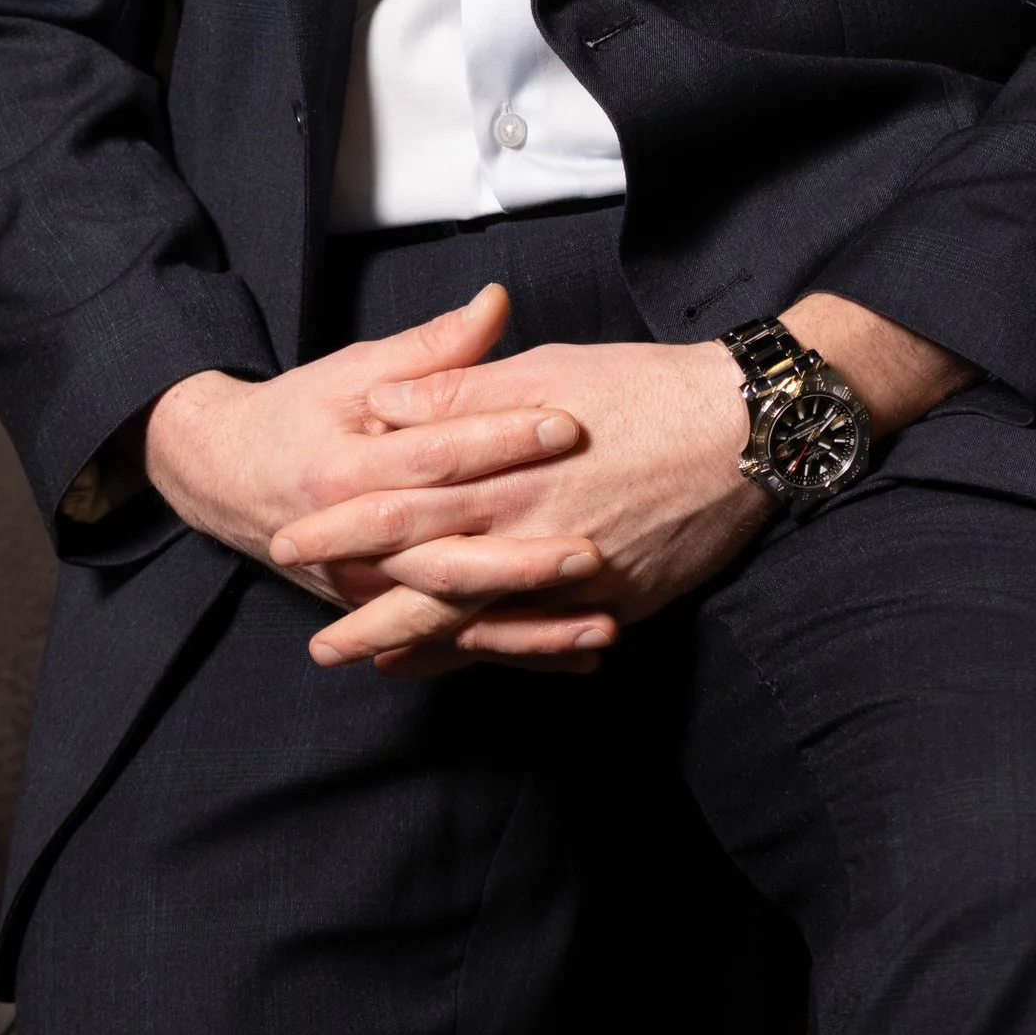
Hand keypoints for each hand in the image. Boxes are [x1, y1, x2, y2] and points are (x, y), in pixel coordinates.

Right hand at [143, 283, 613, 667]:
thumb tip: (495, 303)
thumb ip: (432, 348)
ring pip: (452, 615)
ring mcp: (366, 586)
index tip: (566, 424)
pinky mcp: (381, 613)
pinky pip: (453, 644)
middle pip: (443, 553)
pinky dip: (515, 652)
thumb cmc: (298, 415)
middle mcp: (351, 540)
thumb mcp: (354, 370)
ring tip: (600, 626)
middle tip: (592, 547)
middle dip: (520, 557)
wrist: (224, 478)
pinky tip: (578, 656)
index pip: (432, 456)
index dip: (498, 438)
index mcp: (344, 468)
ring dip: (526, 626)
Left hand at [276, 333, 758, 671]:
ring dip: (425, 647)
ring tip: (377, 665)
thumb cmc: (642, 386)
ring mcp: (573, 575)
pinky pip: (546, 638)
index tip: (292, 542)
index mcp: (500, 469)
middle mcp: (528, 530)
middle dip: (368, 614)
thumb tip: (385, 406)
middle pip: (427, 582)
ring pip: (482, 623)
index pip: (400, 504)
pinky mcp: (615, 598)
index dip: (342, 529)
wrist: (743, 427)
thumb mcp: (541, 369)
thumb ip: (458, 392)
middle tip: (318, 644)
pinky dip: (504, 656)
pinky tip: (475, 663)